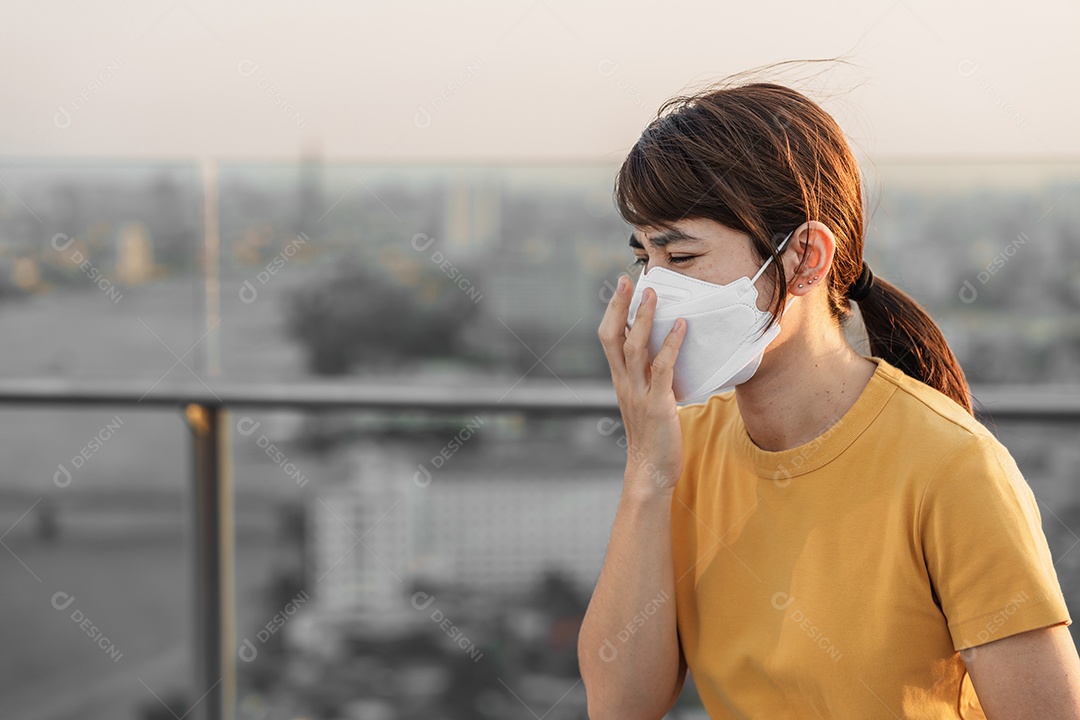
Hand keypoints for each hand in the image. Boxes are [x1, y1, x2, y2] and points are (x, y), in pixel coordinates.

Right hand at [597, 274, 686, 493]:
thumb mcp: (645, 400)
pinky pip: (662, 369)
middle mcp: (624, 383)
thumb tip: (665, 354)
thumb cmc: (652, 436)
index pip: (607, 338)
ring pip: (633, 349)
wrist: (650, 471)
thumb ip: (648, 378)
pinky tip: (681, 327)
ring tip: (652, 295)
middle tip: (628, 279)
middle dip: (619, 306)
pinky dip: (670, 345)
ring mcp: (638, 393)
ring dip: (643, 319)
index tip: (621, 287)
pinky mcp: (657, 405)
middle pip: (612, 337)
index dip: (613, 311)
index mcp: (619, 380)